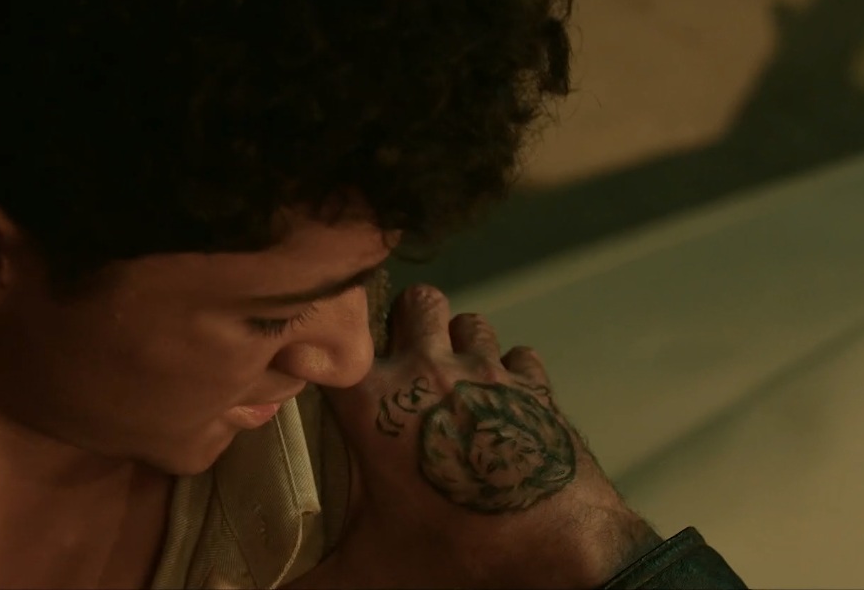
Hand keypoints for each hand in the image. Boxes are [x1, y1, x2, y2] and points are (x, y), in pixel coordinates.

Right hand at [293, 285, 661, 588]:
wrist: (560, 555)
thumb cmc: (457, 557)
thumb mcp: (367, 572)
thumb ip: (302, 581)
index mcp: (374, 402)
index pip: (330, 340)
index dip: (324, 346)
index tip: (321, 365)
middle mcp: (428, 370)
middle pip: (412, 302)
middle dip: (405, 326)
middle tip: (398, 366)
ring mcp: (486, 373)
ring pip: (468, 321)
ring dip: (457, 344)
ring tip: (449, 383)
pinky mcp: (535, 387)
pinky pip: (519, 356)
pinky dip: (510, 373)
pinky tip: (500, 406)